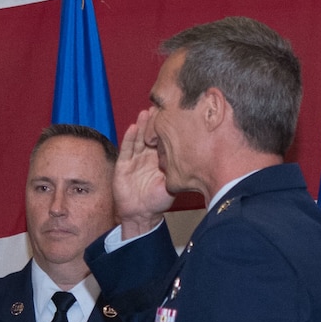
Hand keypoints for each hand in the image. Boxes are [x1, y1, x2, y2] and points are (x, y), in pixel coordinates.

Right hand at [114, 110, 173, 238]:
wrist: (142, 215)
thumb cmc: (159, 200)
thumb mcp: (174, 183)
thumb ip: (181, 170)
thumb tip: (198, 158)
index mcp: (160, 157)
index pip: (164, 138)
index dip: (168, 127)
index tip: (175, 113)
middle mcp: (147, 155)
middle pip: (151, 134)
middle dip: (155, 121)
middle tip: (161, 107)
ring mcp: (134, 159)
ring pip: (139, 138)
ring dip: (142, 125)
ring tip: (147, 113)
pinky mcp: (122, 165)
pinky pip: (126, 150)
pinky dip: (129, 139)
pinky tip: (134, 128)